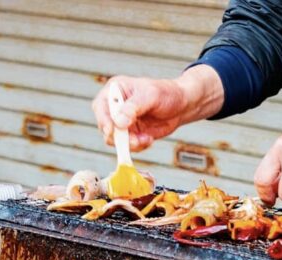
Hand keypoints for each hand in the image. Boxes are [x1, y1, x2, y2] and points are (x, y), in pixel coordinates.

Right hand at [92, 67, 224, 151]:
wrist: (181, 106)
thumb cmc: (166, 93)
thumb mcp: (151, 95)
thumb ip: (134, 107)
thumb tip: (119, 122)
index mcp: (116, 90)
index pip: (100, 106)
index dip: (103, 119)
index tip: (112, 130)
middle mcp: (114, 107)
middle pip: (105, 126)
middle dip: (119, 136)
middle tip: (135, 139)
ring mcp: (121, 123)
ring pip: (114, 140)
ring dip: (129, 143)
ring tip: (146, 139)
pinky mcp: (129, 135)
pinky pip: (127, 146)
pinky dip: (137, 146)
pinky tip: (149, 138)